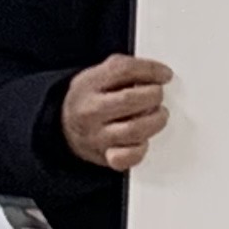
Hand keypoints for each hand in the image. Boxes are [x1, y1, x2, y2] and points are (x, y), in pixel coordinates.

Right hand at [61, 55, 172, 171]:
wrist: (64, 127)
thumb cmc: (89, 100)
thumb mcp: (97, 75)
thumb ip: (123, 70)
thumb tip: (157, 74)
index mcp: (88, 85)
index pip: (123, 70)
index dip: (150, 70)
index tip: (165, 74)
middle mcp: (90, 112)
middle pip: (130, 100)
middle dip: (153, 95)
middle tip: (158, 96)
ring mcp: (97, 137)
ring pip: (134, 129)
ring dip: (155, 120)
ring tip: (158, 115)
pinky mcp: (105, 157)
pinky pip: (129, 157)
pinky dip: (142, 148)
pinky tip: (144, 139)